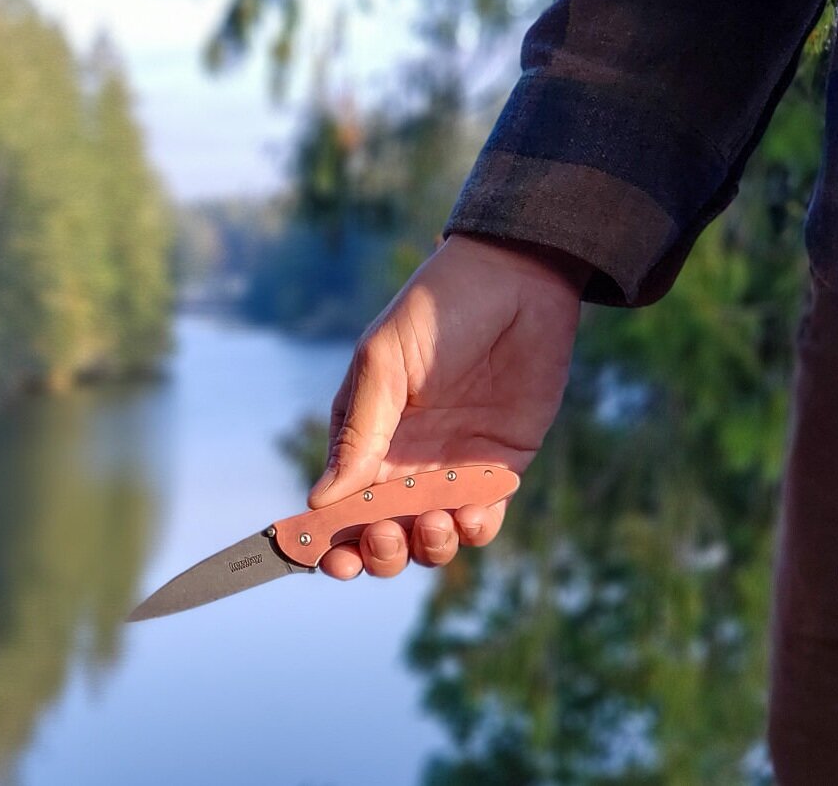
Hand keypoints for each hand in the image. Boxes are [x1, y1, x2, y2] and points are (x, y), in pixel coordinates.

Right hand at [310, 234, 587, 578]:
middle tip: (387, 534)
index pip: (337, 504)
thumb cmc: (435, 311)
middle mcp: (402, 460)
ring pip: (431, 537)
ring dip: (428, 546)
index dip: (329, 539)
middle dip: (379, 551)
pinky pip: (483, 517)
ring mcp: (451, 467)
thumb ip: (358, 434)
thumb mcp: (384, 364)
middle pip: (381, 533)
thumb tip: (320, 502)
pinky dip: (475, 529)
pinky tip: (473, 515)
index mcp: (363, 436)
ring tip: (435, 522)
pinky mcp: (500, 466)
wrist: (517, 280)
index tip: (330, 557)